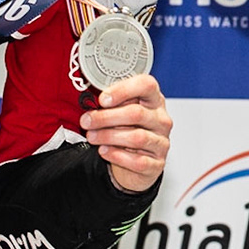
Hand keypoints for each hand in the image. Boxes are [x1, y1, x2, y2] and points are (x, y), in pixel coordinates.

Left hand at [84, 74, 171, 193]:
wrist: (135, 163)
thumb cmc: (127, 131)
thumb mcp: (120, 113)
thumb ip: (110, 104)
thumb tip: (89, 102)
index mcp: (154, 100)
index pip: (146, 85)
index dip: (123, 90)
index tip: (102, 99)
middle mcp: (161, 119)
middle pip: (136, 113)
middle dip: (106, 117)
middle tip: (87, 121)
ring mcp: (161, 142)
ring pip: (136, 138)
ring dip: (108, 136)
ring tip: (92, 136)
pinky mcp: (157, 163)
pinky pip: (138, 161)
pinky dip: (117, 156)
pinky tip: (104, 151)